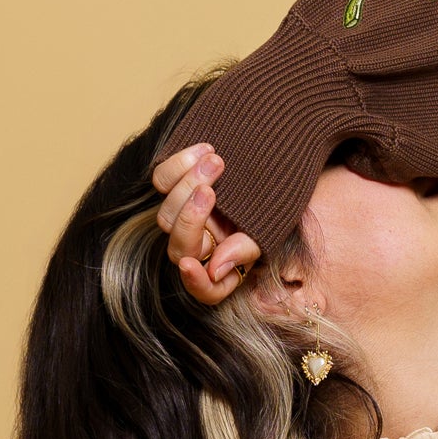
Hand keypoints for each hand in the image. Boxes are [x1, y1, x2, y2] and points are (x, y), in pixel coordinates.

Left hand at [151, 141, 263, 302]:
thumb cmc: (274, 203)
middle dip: (190, 217)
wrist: (275, 165)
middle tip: (209, 190)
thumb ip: (242, 251)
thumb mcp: (266, 230)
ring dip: (187, 185)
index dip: (194, 282)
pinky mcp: (175, 189)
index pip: (205, 289)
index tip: (189, 265)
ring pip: (165, 214)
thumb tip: (214, 270)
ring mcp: (184, 217)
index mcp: (223, 266)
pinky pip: (162, 181)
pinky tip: (204, 149)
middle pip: (179, 247)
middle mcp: (199, 246)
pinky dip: (178, 164)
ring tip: (216, 160)